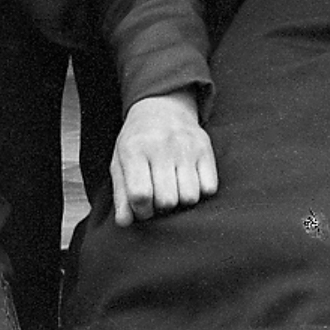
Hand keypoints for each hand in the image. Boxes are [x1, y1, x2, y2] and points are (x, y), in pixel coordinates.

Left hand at [111, 92, 218, 227]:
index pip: (140, 194)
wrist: (162, 107)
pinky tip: (188, 182)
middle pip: (167, 200)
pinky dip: (200, 191)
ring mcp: (186, 146)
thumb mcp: (120, 162)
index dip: (141, 211)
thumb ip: (121, 194)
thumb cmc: (138, 141)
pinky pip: (209, 188)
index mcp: (135, 149)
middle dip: (161, 208)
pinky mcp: (205, 148)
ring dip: (181, 201)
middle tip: (157, 199)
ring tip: (173, 190)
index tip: (142, 209)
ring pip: (190, 197)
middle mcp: (162, 146)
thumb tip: (125, 222)